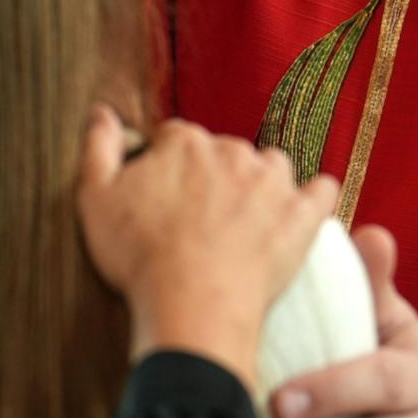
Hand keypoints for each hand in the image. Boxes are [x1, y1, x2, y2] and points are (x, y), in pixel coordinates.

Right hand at [77, 110, 338, 390]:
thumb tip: (102, 112)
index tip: (163, 195)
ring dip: (260, 185)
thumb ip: (98, 147)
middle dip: (212, 177)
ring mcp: (271, 182)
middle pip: (222, 152)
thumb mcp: (95, 199)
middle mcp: (232, 150)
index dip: (166, 165)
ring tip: (243, 221)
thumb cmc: (140, 256)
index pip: (175, 138)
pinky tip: (303, 210)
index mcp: (183, 143)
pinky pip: (321, 191)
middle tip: (198, 219)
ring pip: (270, 166)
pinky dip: (314, 197)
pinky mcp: (301, 215)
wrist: (191, 305)